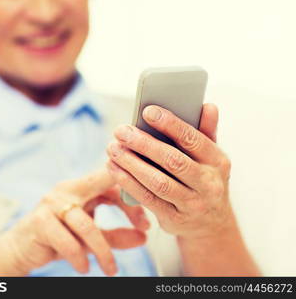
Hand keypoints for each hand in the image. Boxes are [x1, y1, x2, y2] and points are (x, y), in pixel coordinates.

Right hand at [0, 169, 148, 276]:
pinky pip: (67, 241)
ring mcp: (52, 204)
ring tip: (112, 270)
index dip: (132, 198)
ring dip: (104, 251)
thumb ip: (116, 235)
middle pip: (103, 185)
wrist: (19, 248)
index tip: (147, 224)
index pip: (112, 180)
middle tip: (145, 228)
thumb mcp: (90, 236)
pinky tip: (85, 268)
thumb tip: (144, 237)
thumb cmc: (57, 237)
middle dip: (127, 204)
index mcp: (81, 187)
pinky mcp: (40, 222)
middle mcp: (67, 190)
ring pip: (87, 225)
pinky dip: (80, 257)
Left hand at [106, 104, 233, 239]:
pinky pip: (147, 199)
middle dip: (143, 144)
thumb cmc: (204, 180)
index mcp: (218, 162)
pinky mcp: (174, 219)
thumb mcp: (211, 158)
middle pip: (173, 161)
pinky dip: (128, 182)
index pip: (193, 139)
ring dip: (131, 164)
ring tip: (113, 148)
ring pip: (158, 182)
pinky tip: (113, 168)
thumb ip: (206, 132)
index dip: (170, 124)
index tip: (147, 110)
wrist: (210, 224)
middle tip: (121, 131)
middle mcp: (208, 184)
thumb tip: (208, 106)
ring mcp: (192, 204)